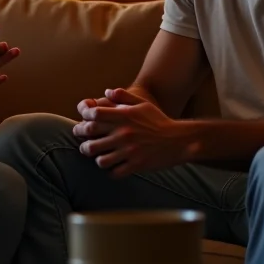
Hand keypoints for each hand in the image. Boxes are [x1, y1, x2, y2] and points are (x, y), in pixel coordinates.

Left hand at [72, 88, 196, 176]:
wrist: (179, 140)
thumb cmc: (159, 121)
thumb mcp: (142, 104)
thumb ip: (123, 96)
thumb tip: (106, 92)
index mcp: (124, 116)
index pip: (93, 115)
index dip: (84, 119)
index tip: (85, 124)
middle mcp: (124, 133)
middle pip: (91, 139)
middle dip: (83, 142)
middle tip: (85, 144)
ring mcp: (129, 150)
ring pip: (100, 159)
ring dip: (97, 158)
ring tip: (100, 157)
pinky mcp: (136, 165)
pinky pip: (114, 172)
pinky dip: (111, 171)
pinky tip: (114, 167)